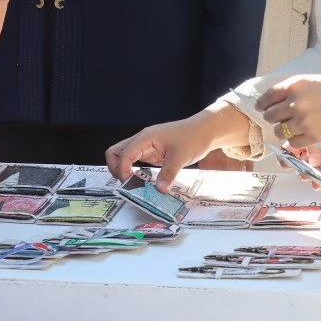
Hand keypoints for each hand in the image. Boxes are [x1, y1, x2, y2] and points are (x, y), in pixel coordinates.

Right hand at [106, 102, 252, 192]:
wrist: (205, 130)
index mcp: (145, 138)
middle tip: (127, 184)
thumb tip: (159, 190)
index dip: (122, 170)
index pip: (123, 154)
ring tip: (134, 185)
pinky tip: (143, 182)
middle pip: (115, 152)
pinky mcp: (152, 153)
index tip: (129, 184)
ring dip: (124, 171)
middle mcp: (142, 141)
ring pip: (124, 157)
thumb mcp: (181, 157)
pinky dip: (135, 172)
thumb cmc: (193, 137)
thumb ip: (168, 173)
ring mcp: (146, 146)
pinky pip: (136, 162)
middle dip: (115, 169)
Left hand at [256, 75, 320, 148]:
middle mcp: (294, 104)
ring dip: (281, 129)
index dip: (261, 104)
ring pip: (279, 131)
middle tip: (275, 118)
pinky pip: (293, 142)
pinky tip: (300, 133)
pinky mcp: (312, 136)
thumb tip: (267, 101)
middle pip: (270, 115)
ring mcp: (302, 121)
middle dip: (270, 117)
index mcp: (292, 87)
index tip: (260, 107)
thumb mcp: (304, 82)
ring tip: (290, 126)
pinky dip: (294, 139)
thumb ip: (286, 90)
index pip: (267, 98)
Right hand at [276, 140, 320, 194]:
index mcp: (307, 138)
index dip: (288, 158)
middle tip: (303, 176)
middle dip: (304, 172)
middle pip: (307, 163)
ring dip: (318, 179)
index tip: (287, 165)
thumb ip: (313, 147)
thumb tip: (309, 161)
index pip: (294, 148)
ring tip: (316, 185)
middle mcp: (318, 149)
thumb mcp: (319, 131)